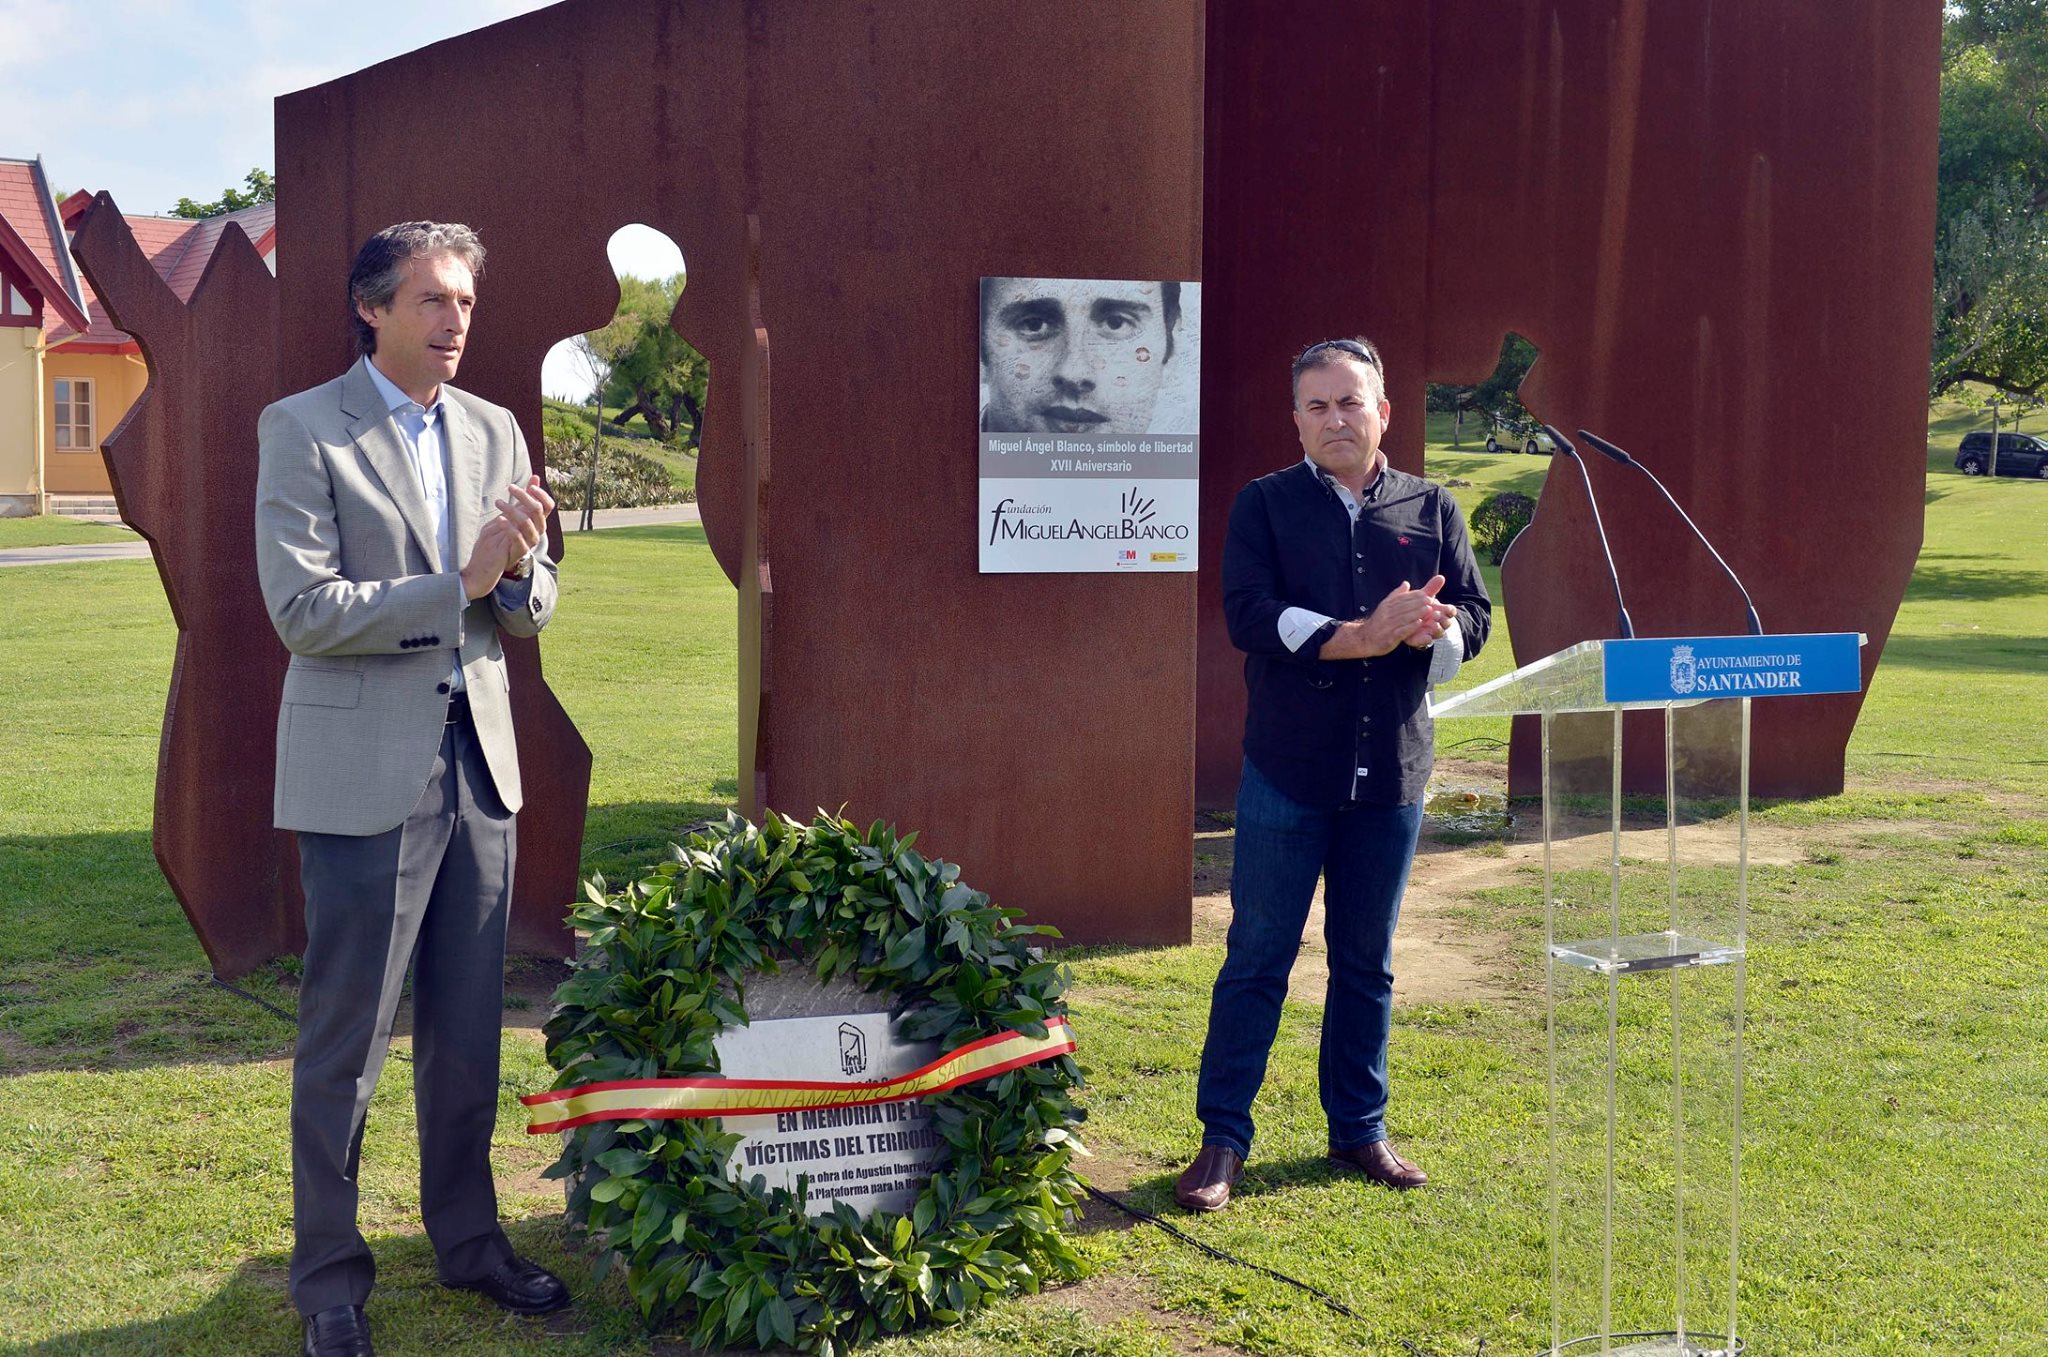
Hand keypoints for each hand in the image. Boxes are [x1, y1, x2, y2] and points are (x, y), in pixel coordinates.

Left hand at [460, 477, 556, 598]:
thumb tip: (535, 477)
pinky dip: (509, 527)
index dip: (542, 494)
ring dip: (512, 509)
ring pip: (528, 522)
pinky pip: (518, 538)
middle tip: (509, 488)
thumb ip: (525, 498)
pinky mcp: (518, 553)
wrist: (487, 566)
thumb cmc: (500, 538)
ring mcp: (529, 543)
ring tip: (498, 503)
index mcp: (536, 522)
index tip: (530, 485)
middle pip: (538, 511)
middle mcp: (536, 532)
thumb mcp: (512, 514)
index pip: (548, 506)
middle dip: (524, 496)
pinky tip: (499, 519)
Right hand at [1318, 576, 1450, 658]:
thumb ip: (1396, 595)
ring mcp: (1388, 626)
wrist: (1363, 638)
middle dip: (1419, 603)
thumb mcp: (1385, 606)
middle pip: (1405, 607)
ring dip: (1417, 613)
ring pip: (1404, 618)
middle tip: (1432, 601)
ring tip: (1428, 610)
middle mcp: (1387, 614)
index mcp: (1387, 606)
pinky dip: (1410, 626)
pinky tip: (1419, 624)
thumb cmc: (1377, 623)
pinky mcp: (1389, 637)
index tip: (1428, 595)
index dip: (1416, 597)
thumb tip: (1406, 583)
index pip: (1403, 599)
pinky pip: (1401, 630)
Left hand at [1401, 578, 1456, 649]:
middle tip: (1437, 614)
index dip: (1450, 610)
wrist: (1401, 620)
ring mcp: (1430, 632)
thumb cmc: (1417, 607)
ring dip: (1438, 628)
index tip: (1448, 609)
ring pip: (1439, 632)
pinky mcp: (1421, 640)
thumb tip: (1441, 577)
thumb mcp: (1423, 597)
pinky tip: (1426, 636)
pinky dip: (1427, 639)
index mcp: (1440, 612)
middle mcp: (1438, 623)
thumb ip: (1431, 588)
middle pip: (1447, 623)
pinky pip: (1427, 641)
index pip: (1450, 611)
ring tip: (1433, 624)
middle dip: (1444, 619)